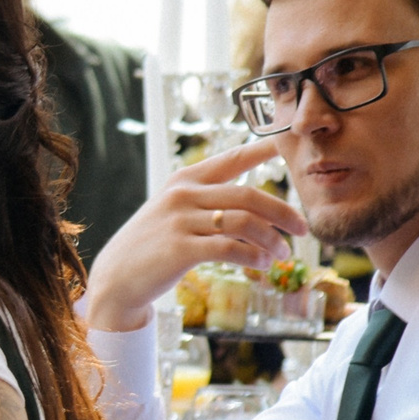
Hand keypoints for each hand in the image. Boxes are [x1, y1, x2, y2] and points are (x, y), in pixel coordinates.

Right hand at [87, 136, 306, 331]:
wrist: (116, 278)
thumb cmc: (152, 245)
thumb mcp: (174, 213)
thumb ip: (208, 203)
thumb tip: (254, 208)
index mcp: (184, 180)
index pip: (231, 159)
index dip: (262, 149)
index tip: (289, 141)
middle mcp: (183, 195)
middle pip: (248, 195)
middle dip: (283, 212)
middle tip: (302, 228)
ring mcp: (180, 221)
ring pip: (243, 222)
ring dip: (271, 240)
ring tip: (282, 254)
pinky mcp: (180, 250)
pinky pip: (229, 249)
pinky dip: (253, 257)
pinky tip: (262, 265)